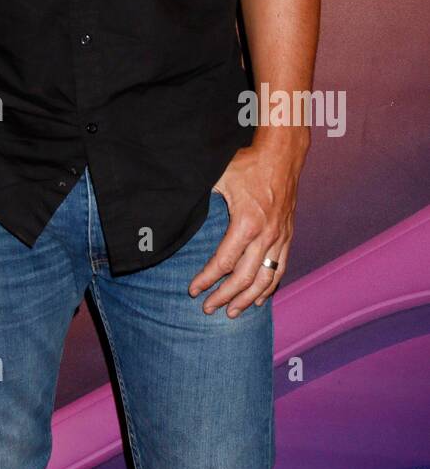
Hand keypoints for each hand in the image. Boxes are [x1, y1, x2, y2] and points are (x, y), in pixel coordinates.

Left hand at [188, 145, 301, 316]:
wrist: (281, 155)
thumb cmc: (248, 164)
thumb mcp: (219, 178)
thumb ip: (202, 198)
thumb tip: (179, 209)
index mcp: (246, 224)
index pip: (223, 262)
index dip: (207, 279)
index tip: (193, 290)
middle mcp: (265, 236)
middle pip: (243, 278)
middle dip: (224, 297)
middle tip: (208, 309)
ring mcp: (279, 238)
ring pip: (265, 279)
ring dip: (247, 299)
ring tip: (233, 312)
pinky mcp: (287, 235)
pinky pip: (280, 268)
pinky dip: (269, 286)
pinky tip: (259, 298)